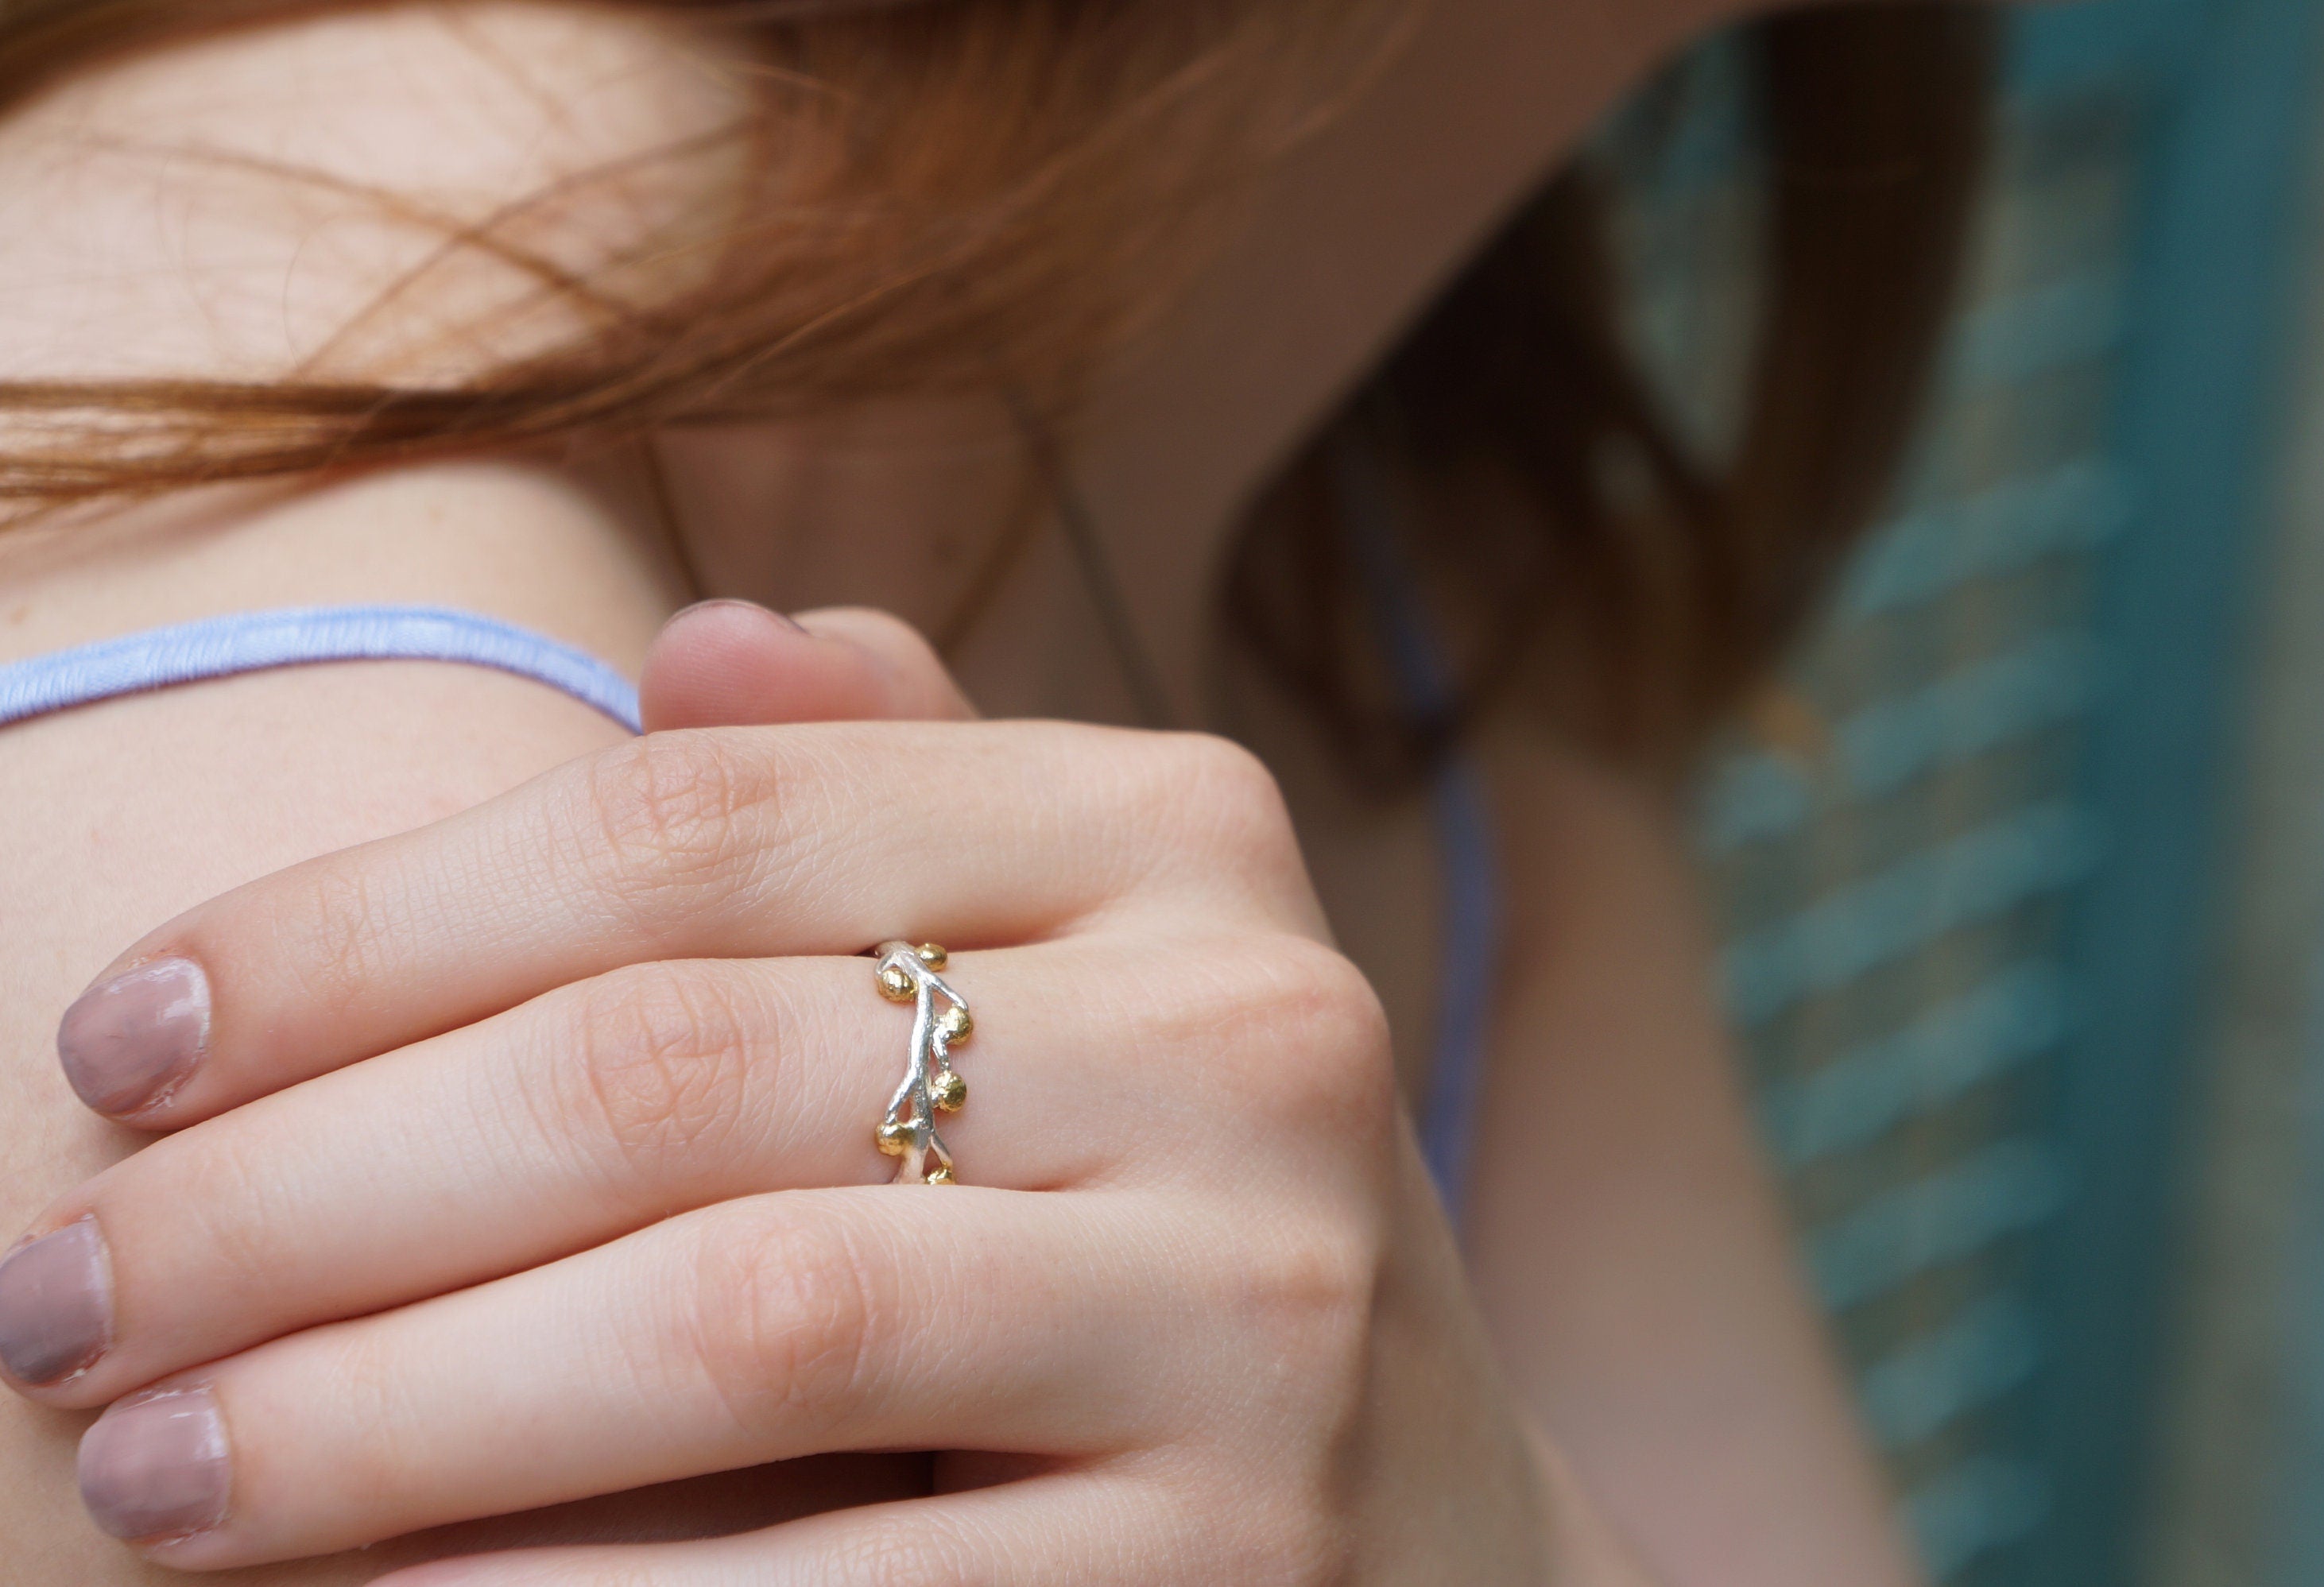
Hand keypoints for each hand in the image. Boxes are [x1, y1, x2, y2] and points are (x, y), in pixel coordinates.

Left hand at [2, 605, 1611, 1582]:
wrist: (1435, 1530)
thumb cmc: (1165, 1224)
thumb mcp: (1085, 967)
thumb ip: (899, 795)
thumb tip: (693, 642)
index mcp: (1181, 836)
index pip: (693, 825)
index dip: (360, 929)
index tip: (119, 1047)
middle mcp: (1253, 1035)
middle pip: (668, 1069)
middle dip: (300, 1193)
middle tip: (63, 1299)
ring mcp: (1268, 1307)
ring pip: (731, 1320)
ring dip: (378, 1408)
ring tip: (150, 1470)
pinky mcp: (1244, 1566)